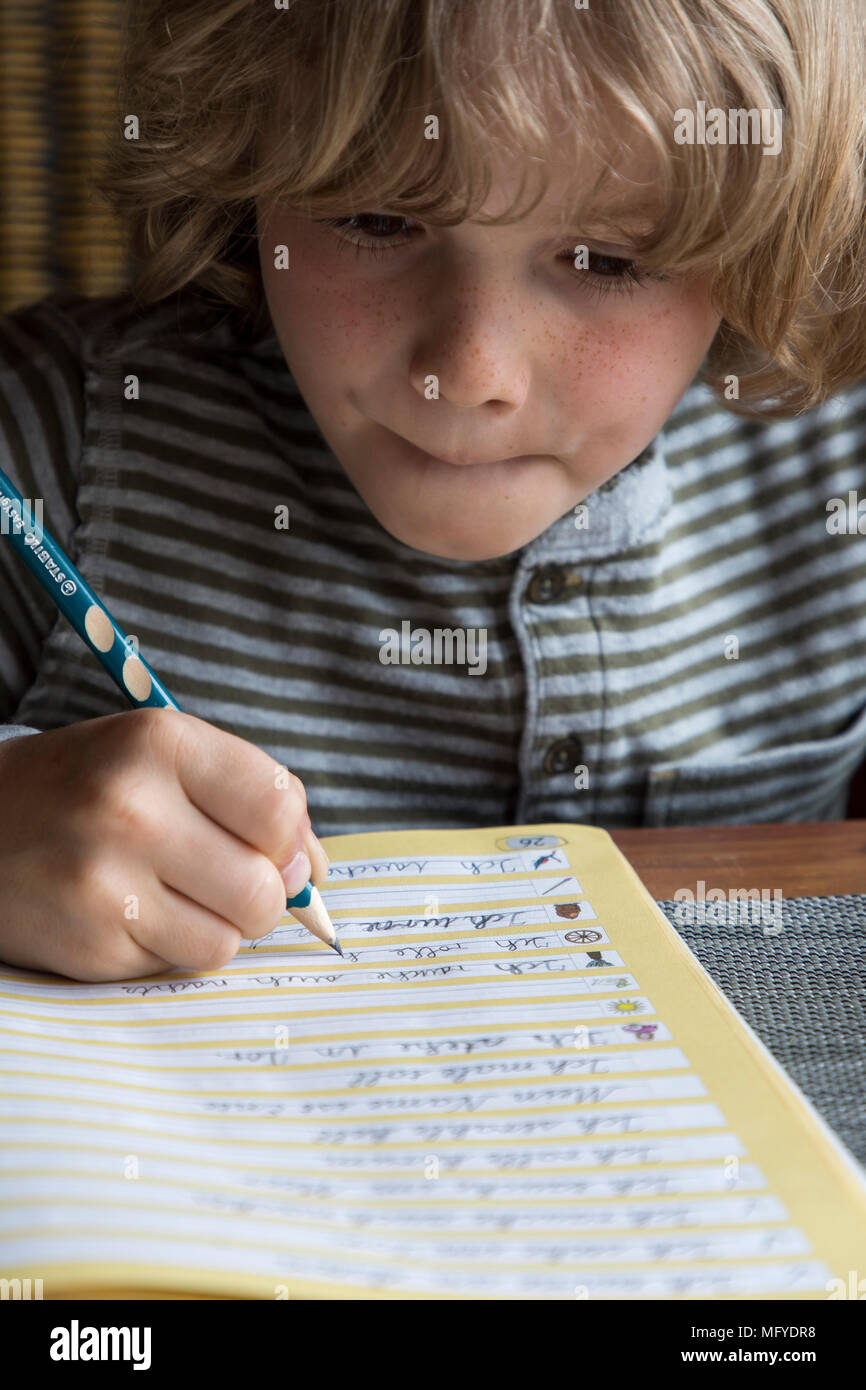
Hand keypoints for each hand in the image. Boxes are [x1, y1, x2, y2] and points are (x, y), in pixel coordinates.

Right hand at [0, 708, 328, 980]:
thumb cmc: (87, 788)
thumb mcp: (160, 759)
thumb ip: (245, 798)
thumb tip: (316, 870)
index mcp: (160, 742)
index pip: (280, 806)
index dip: (292, 839)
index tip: (273, 847)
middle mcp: (132, 807)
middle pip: (266, 884)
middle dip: (262, 893)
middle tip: (224, 879)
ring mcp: (107, 880)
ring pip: (231, 936)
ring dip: (219, 925)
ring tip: (174, 895)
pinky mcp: (89, 942)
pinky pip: (181, 964)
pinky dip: (172, 947)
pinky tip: (134, 915)